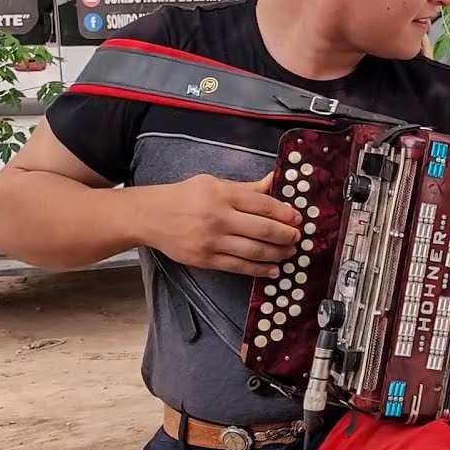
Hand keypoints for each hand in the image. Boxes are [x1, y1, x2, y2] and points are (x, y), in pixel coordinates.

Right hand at [132, 172, 301, 277]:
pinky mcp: (205, 259)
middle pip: (263, 229)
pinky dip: (260, 270)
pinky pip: (239, 267)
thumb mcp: (215, 183)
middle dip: (286, 235)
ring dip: (278, 254)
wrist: (151, 216)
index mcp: (223, 195)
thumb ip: (247, 187)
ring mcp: (212, 241)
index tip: (298, 219)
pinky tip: (273, 269)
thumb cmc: (186, 196)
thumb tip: (276, 180)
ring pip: (254, 251)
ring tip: (289, 252)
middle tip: (297, 237)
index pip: (264, 205)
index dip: (285, 213)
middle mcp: (219, 218)